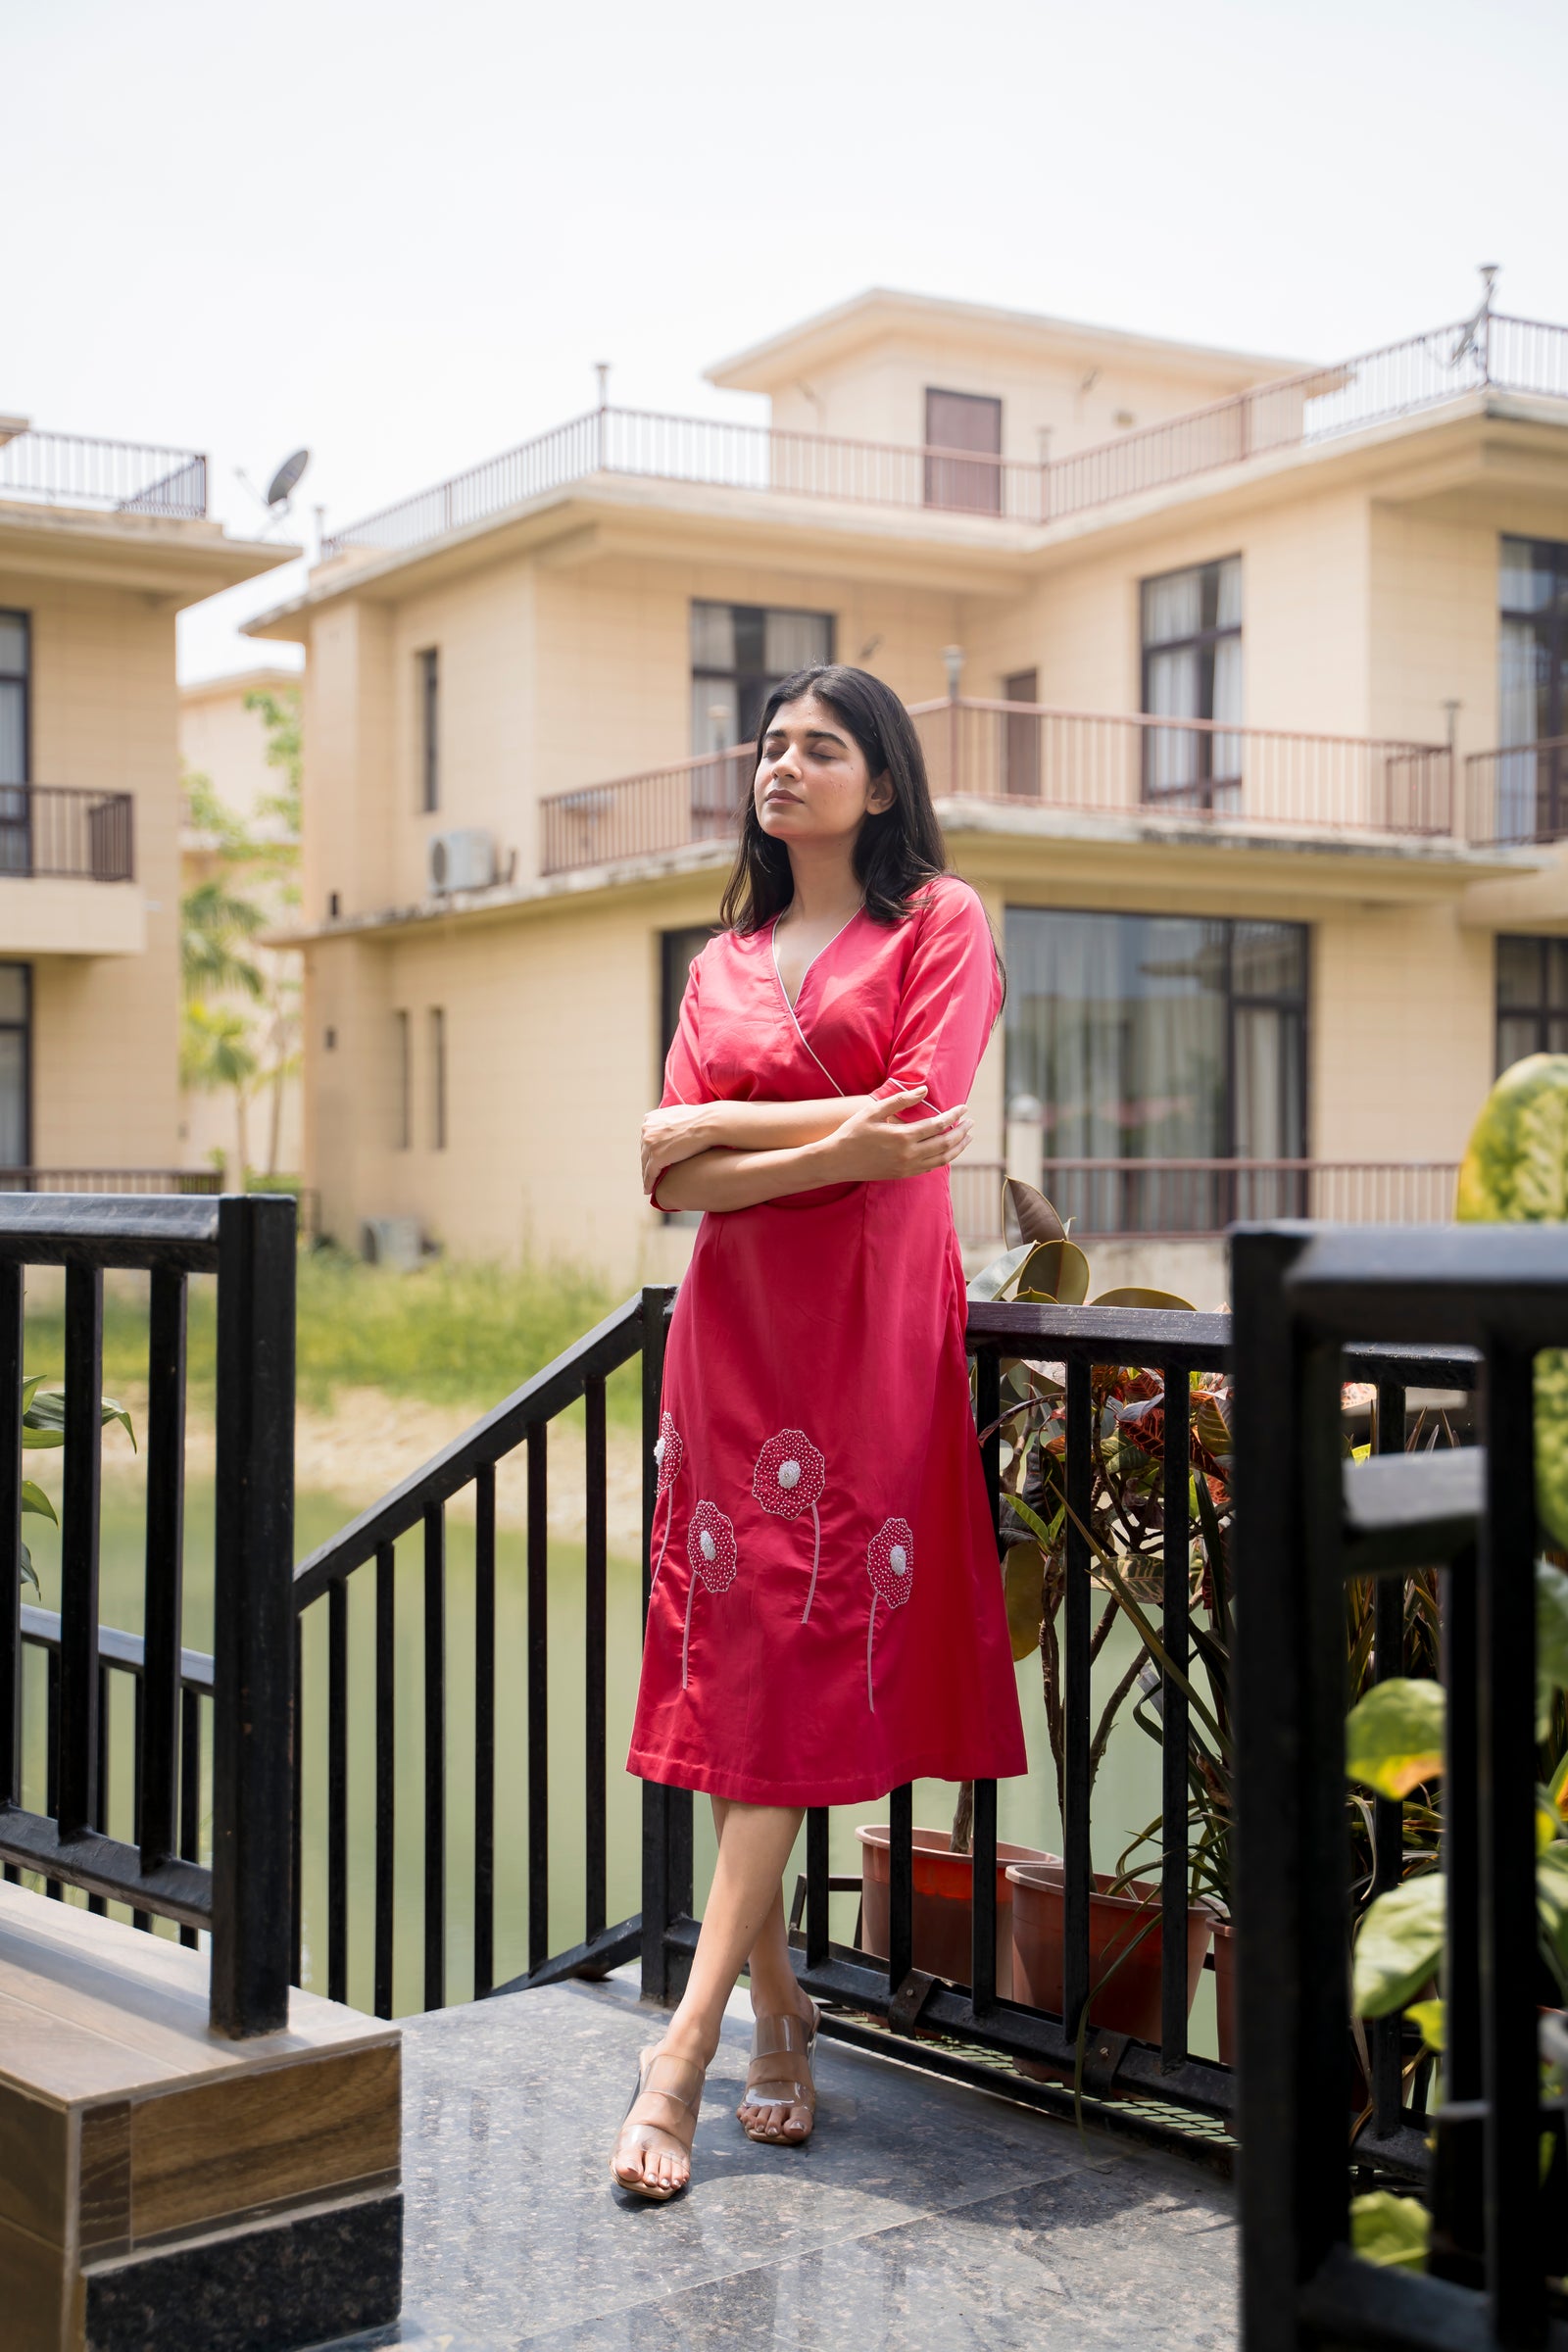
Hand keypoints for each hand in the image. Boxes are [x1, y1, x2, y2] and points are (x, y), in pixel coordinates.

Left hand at [641, 1104, 711, 1195]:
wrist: (708, 1124)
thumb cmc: (700, 1120)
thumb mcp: (678, 1114)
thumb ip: (669, 1121)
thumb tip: (671, 1126)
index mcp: (650, 1119)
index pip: (647, 1140)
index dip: (650, 1151)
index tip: (651, 1160)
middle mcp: (647, 1130)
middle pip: (644, 1152)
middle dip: (647, 1163)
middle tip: (650, 1175)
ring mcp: (650, 1144)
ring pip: (645, 1164)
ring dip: (646, 1176)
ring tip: (648, 1186)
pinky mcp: (656, 1157)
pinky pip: (650, 1174)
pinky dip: (648, 1183)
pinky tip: (649, 1190)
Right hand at [818, 1090, 974, 1183]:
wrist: (837, 1161)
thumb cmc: (853, 1132)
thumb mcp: (873, 1111)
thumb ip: (900, 1101)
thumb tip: (924, 1091)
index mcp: (903, 1137)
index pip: (938, 1125)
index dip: (954, 1115)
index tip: (964, 1108)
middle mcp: (909, 1155)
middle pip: (946, 1143)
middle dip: (962, 1132)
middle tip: (971, 1122)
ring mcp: (907, 1167)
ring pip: (942, 1159)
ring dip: (958, 1147)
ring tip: (967, 1137)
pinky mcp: (903, 1174)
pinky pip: (931, 1168)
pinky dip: (944, 1159)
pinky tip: (948, 1151)